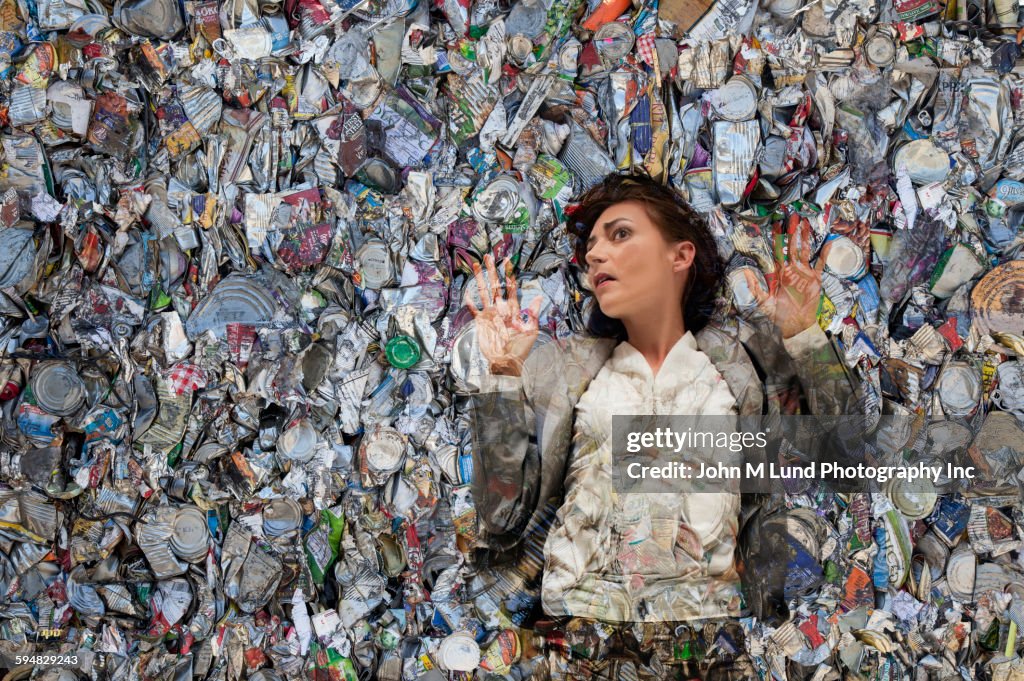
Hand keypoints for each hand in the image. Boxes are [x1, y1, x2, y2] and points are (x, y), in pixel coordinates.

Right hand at [466, 253, 541, 376]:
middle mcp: (501, 308)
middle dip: (492, 271)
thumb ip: (533, 313)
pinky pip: (475, 310)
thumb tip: (540, 296)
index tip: (507, 260)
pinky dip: (470, 303)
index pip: (510, 287)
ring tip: (477, 266)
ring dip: (480, 280)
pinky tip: (467, 294)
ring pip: (484, 293)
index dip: (508, 274)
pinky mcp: (482, 323)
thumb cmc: (521, 348)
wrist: (507, 362)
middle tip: (489, 256)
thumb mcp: (531, 330)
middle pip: (495, 285)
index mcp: (513, 309)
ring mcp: (490, 314)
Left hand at [742, 213, 830, 339]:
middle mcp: (791, 270)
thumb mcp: (762, 301)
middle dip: (791, 232)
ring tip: (805, 224)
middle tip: (792, 217)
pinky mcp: (814, 280)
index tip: (775, 224)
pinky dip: (824, 254)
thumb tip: (746, 271)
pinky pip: (820, 264)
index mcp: (778, 273)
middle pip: (791, 247)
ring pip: (804, 251)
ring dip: (805, 238)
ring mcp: (803, 273)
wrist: (794, 326)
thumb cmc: (777, 315)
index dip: (776, 238)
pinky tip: (828, 243)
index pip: (777, 251)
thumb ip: (754, 286)